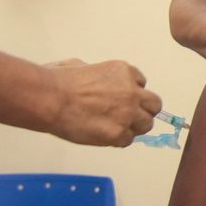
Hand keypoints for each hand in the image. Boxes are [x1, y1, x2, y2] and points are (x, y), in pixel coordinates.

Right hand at [44, 59, 160, 145]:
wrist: (51, 99)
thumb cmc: (60, 80)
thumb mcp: (83, 65)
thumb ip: (99, 75)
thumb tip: (97, 82)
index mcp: (124, 71)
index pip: (142, 84)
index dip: (132, 93)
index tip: (122, 99)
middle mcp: (132, 91)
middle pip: (154, 105)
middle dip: (143, 110)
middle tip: (128, 116)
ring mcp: (128, 113)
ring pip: (146, 124)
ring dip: (134, 126)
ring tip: (116, 128)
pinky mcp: (119, 133)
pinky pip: (128, 140)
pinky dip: (119, 139)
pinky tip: (104, 135)